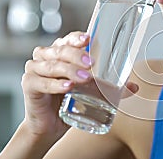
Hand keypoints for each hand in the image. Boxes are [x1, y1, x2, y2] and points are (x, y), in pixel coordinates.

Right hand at [21, 31, 137, 140]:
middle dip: (77, 55)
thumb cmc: (70, 101)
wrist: (51, 124)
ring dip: (69, 70)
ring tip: (85, 79)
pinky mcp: (28, 84)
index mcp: (61, 52)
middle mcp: (46, 56)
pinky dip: (54, 84)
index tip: (88, 39)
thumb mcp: (92, 92)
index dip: (77, 38)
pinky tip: (66, 87)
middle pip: (60, 50)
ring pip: (52, 65)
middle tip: (92, 64)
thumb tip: (134, 87)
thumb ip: (111, 88)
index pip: (68, 39)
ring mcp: (35, 69)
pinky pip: (40, 82)